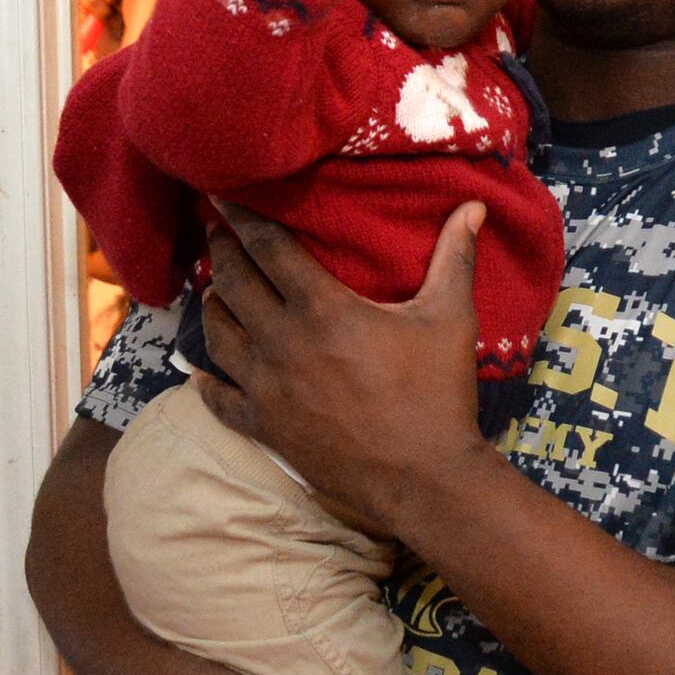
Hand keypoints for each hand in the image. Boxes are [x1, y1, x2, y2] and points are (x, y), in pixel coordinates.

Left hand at [195, 200, 495, 530]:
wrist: (424, 478)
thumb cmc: (438, 394)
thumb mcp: (450, 319)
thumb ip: (455, 258)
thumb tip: (474, 206)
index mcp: (322, 307)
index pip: (268, 247)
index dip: (241, 216)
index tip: (220, 196)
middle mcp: (281, 341)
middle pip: (233, 283)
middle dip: (221, 253)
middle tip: (215, 234)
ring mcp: (266, 387)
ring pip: (217, 335)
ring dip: (212, 307)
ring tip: (214, 291)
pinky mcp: (263, 427)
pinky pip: (219, 399)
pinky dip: (205, 382)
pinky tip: (199, 372)